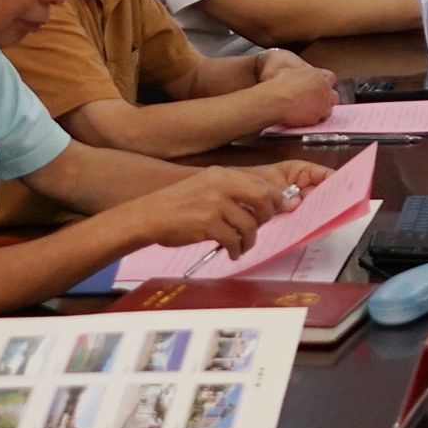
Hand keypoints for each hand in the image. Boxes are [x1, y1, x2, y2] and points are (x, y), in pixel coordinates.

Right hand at [133, 166, 309, 255]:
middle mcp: (221, 185)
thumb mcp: (206, 186)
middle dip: (267, 217)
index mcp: (222, 174)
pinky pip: (234, 240)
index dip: (275, 198)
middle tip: (259, 227)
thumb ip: (232, 191)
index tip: (278, 209)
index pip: (261, 183)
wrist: (149, 215)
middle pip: (263, 199)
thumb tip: (264, 204)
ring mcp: (214, 204)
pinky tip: (232, 253)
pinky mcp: (207, 224)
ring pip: (249, 224)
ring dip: (250, 240)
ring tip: (242, 245)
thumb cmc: (178, 204)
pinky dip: (237, 250)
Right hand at [253, 53, 337, 127]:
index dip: (324, 84)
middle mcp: (325, 87)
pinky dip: (315, 119)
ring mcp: (324, 101)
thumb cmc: (278, 85)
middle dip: (327, 99)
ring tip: (308, 111)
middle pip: (334, 95)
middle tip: (316, 102)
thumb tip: (294, 76)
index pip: (330, 78)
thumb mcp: (288, 72)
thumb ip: (298, 74)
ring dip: (321, 110)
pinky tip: (305, 118)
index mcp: (317, 74)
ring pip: (329, 108)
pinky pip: (321, 118)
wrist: (275, 100)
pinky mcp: (321, 114)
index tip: (319, 88)